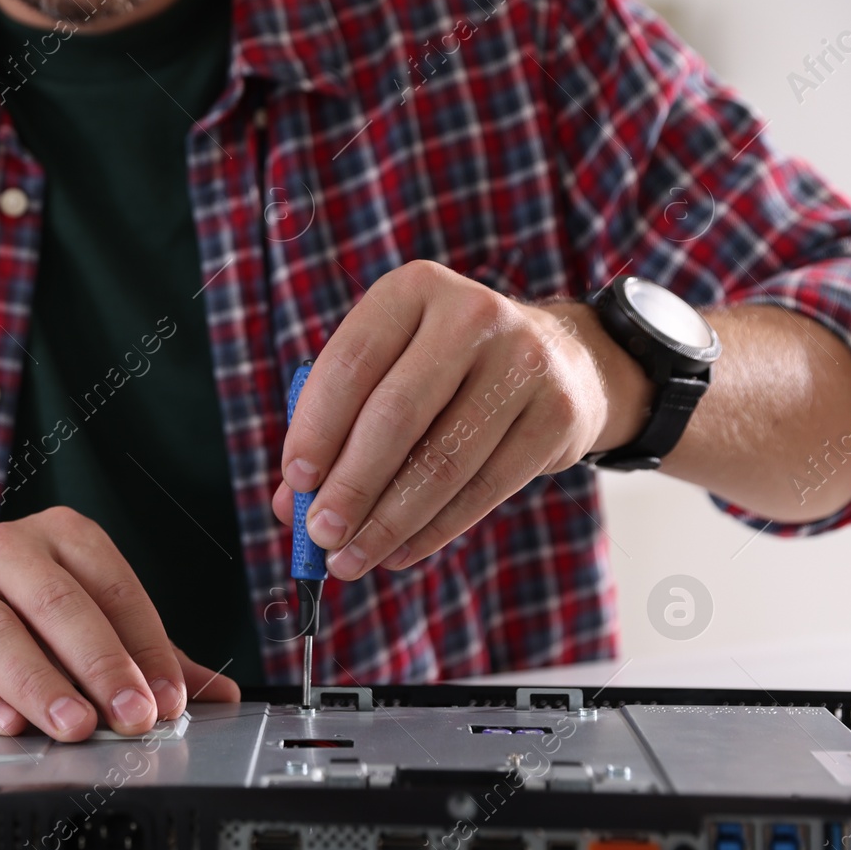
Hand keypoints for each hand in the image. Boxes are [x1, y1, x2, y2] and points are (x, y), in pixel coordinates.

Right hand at [0, 507, 239, 740]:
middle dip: (100, 664)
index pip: (112, 585)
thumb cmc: (17, 613)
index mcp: (60, 535)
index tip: (167, 698)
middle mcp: (5, 549)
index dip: (144, 645)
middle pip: (56, 602)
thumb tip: (219, 696)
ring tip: (73, 725)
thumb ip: (147, 656)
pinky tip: (7, 724)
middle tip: (131, 715)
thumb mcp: (85, 621)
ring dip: (38, 683)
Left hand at [272, 260, 649, 579]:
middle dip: (351, 485)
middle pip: (396, 415)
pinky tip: (399, 552)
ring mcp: (523, 363)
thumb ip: (338, 425)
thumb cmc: (444, 367)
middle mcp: (471, 316)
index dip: (316, 428)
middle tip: (320, 533)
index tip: (295, 482)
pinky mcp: (557, 415)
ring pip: (442, 461)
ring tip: (351, 558)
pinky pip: (485, 489)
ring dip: (388, 522)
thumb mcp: (390, 366)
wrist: (558, 357)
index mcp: (412, 291)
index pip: (351, 363)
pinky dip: (433, 531)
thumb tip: (292, 504)